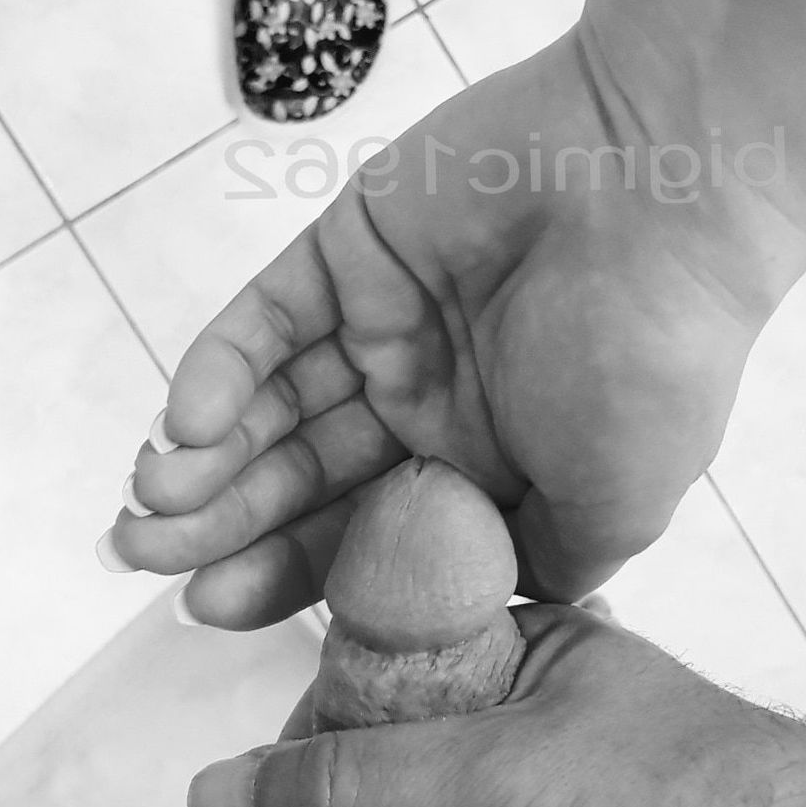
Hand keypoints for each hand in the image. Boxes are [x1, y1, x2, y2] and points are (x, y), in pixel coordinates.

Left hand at [100, 26, 776, 624]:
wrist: (664, 187)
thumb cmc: (653, 356)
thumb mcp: (616, 506)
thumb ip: (537, 567)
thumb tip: (483, 619)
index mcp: (486, 470)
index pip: (365, 542)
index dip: (286, 579)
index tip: (209, 612)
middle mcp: (427, 404)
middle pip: (300, 480)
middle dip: (220, 527)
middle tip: (141, 561)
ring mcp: (383, 327)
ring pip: (269, 408)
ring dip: (203, 459)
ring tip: (145, 505)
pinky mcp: (348, 251)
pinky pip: (265, 321)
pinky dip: (217, 373)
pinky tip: (180, 427)